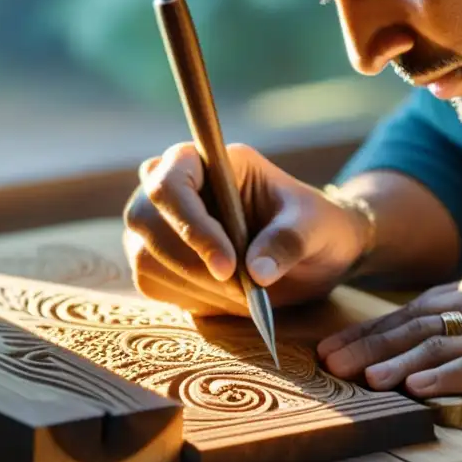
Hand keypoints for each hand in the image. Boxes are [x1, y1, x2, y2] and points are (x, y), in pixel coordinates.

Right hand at [123, 143, 369, 315]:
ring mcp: (162, 222)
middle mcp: (179, 186)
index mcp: (215, 162)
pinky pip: (150, 281)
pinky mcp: (159, 258)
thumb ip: (289, 241)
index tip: (228, 266)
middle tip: (241, 289)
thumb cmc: (316, 228)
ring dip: (193, 286)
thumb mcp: (317, 228)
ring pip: (144, 255)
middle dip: (191, 263)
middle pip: (144, 218)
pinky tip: (226, 299)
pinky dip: (188, 298)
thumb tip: (257, 271)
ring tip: (244, 295)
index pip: (172, 180)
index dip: (190, 223)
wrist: (313, 256)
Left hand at [317, 259, 461, 414]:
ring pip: (441, 342)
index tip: (349, 343)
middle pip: (421, 320)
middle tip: (330, 361)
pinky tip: (412, 390)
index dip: (383, 325)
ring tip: (359, 379)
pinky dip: (441, 378)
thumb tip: (455, 322)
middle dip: (371, 342)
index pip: (427, 304)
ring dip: (395, 361)